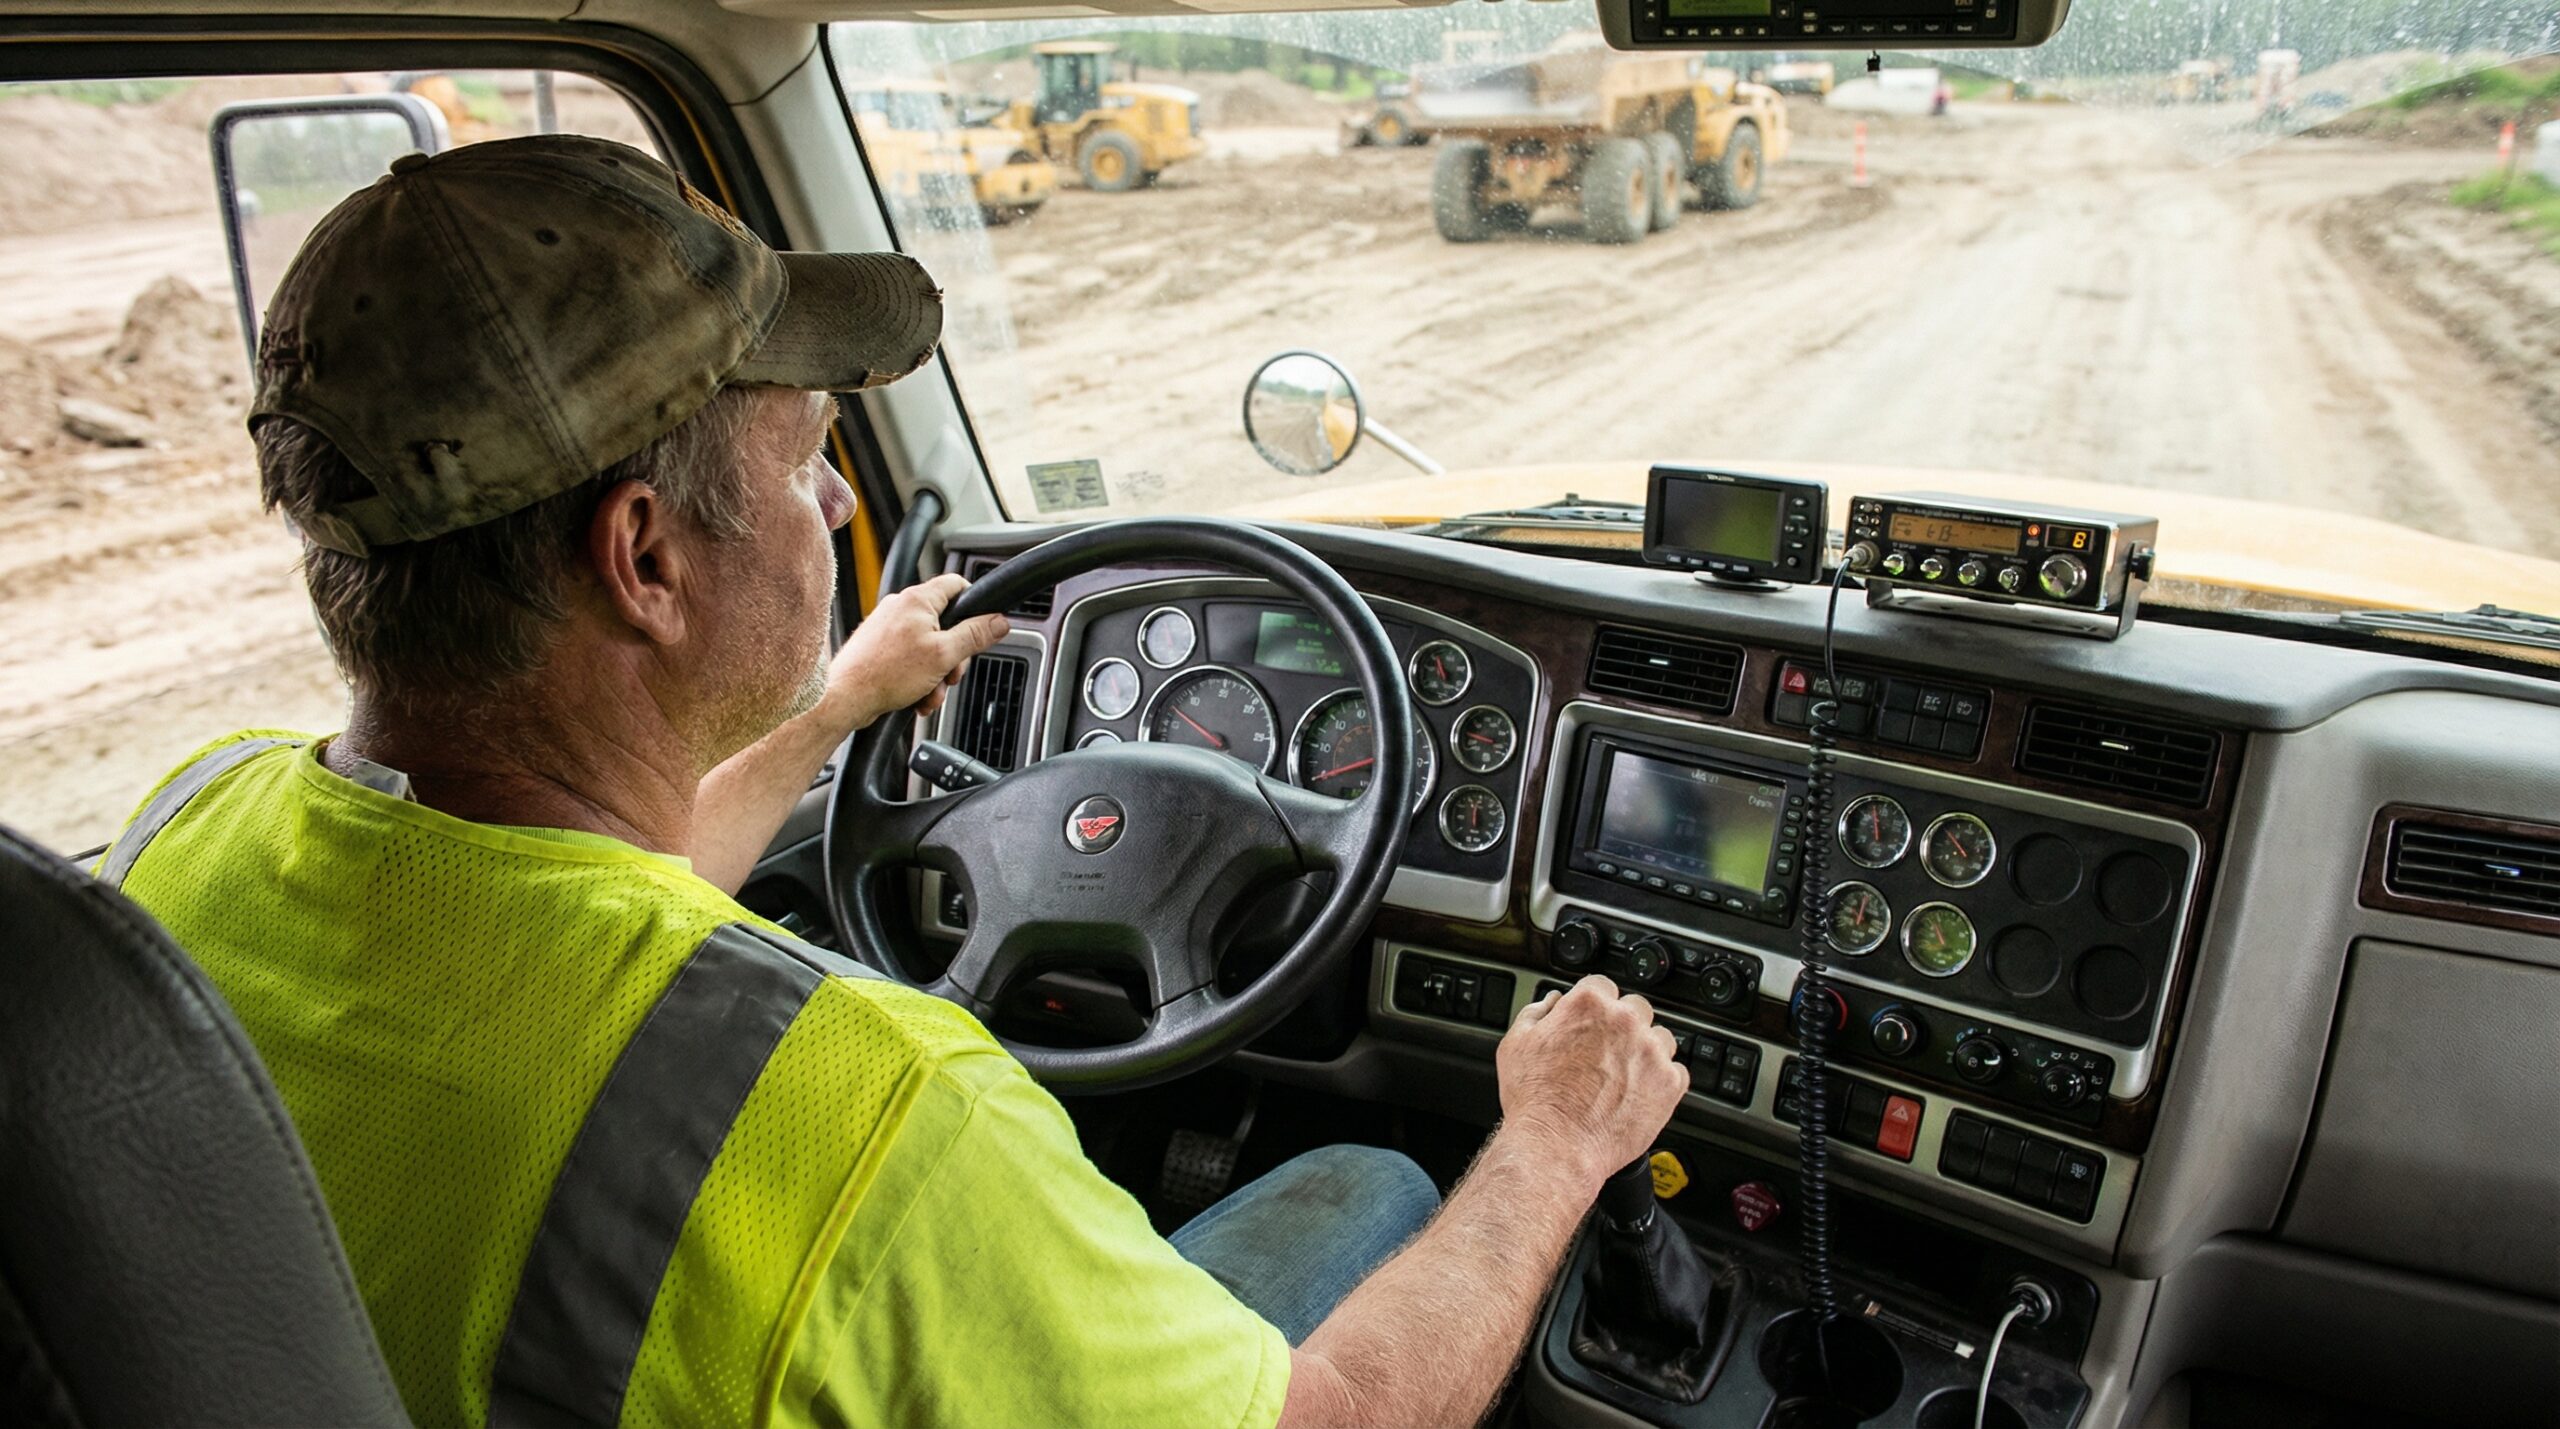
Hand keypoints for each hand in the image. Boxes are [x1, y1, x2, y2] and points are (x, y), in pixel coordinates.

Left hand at [820, 573, 1009, 730]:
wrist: (845, 696)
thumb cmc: (885, 673)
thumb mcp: (944, 655)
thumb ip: (975, 635)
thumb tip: (999, 622)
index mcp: (917, 600)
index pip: (957, 584)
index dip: (975, 603)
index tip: (983, 624)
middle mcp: (901, 607)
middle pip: (946, 623)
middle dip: (954, 654)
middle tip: (951, 673)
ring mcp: (888, 626)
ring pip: (929, 646)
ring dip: (936, 673)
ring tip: (929, 691)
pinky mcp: (879, 646)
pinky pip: (911, 658)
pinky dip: (918, 678)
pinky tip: (916, 696)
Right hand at [1494, 976, 1688, 1192]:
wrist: (1557, 1146)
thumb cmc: (1535, 1100)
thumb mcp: (1515, 1044)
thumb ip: (1536, 1013)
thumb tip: (1553, 1003)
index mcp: (1589, 1004)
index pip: (1601, 985)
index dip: (1593, 1004)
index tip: (1591, 1020)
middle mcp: (1625, 1021)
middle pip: (1635, 1008)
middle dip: (1622, 1026)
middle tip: (1604, 1054)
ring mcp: (1651, 1052)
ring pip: (1660, 1038)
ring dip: (1646, 1051)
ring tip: (1623, 1077)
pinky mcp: (1670, 1083)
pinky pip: (1676, 1072)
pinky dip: (1661, 1081)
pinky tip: (1638, 1094)